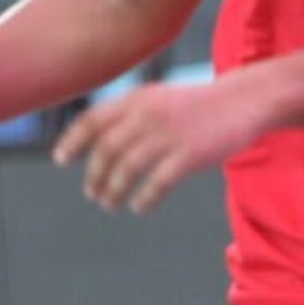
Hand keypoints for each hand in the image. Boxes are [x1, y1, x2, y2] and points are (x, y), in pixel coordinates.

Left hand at [56, 76, 273, 215]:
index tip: (61, 160)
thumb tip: (98, 142)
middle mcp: (148, 115)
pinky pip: (156, 185)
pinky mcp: (190, 156)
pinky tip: (139, 207)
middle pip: (106, 150)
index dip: (72, 141)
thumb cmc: (199, 105)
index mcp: (138, 98)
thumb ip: (131, 114)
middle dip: (93, 175)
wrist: (243, 101)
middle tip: (91, 193)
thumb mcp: (159, 97)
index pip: (92, 120)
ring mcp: (169, 135)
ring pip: (126, 170)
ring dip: (112, 191)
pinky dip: (143, 200)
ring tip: (108, 203)